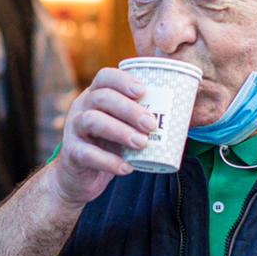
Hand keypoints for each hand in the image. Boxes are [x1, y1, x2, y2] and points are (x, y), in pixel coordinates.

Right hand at [48, 67, 155, 206]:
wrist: (80, 178)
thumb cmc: (109, 147)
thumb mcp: (122, 128)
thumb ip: (141, 119)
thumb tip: (185, 112)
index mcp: (95, 96)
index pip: (105, 77)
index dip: (123, 80)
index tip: (143, 91)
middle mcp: (81, 108)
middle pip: (101, 98)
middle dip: (129, 109)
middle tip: (152, 124)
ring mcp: (73, 129)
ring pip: (92, 121)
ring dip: (120, 131)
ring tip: (142, 144)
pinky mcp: (72, 153)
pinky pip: (87, 153)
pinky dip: (109, 161)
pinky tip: (127, 168)